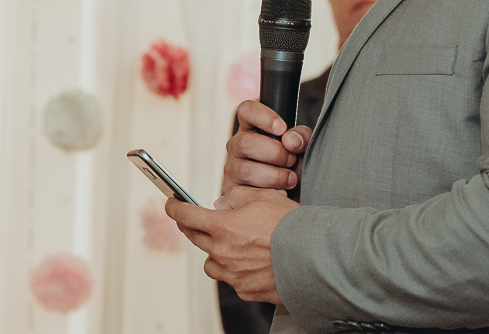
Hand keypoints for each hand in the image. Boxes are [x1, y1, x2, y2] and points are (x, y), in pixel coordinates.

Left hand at [165, 187, 297, 303]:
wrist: (316, 258)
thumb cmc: (294, 227)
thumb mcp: (263, 197)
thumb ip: (236, 198)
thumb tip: (221, 204)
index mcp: (223, 227)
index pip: (185, 216)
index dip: (175, 208)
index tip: (171, 205)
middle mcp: (223, 252)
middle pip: (194, 238)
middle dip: (192, 226)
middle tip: (197, 220)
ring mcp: (233, 274)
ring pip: (211, 263)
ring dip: (215, 252)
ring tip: (231, 245)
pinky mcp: (246, 290)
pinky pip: (231, 279)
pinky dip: (235, 270)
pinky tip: (251, 262)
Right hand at [222, 100, 311, 194]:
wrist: (292, 199)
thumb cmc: (294, 168)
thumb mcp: (304, 149)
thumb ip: (301, 137)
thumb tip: (290, 140)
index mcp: (253, 128)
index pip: (247, 110)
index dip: (263, 116)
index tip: (281, 128)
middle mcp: (238, 146)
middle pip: (245, 142)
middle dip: (275, 154)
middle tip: (291, 160)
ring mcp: (233, 168)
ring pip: (246, 170)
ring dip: (275, 176)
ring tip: (290, 179)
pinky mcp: (232, 191)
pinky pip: (245, 192)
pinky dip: (268, 193)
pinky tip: (280, 193)